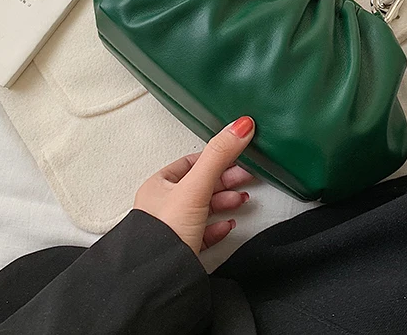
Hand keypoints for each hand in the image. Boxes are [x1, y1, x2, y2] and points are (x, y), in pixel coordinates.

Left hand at [134, 116, 255, 253]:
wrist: (158, 281)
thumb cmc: (166, 233)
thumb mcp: (196, 186)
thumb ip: (219, 155)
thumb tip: (241, 125)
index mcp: (159, 186)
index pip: (191, 163)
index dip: (216, 158)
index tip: (238, 156)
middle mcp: (162, 206)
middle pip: (201, 185)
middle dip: (226, 180)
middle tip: (248, 177)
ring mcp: (172, 230)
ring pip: (204, 208)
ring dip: (225, 201)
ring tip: (242, 200)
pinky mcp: (181, 251)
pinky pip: (203, 234)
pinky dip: (218, 227)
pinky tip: (229, 225)